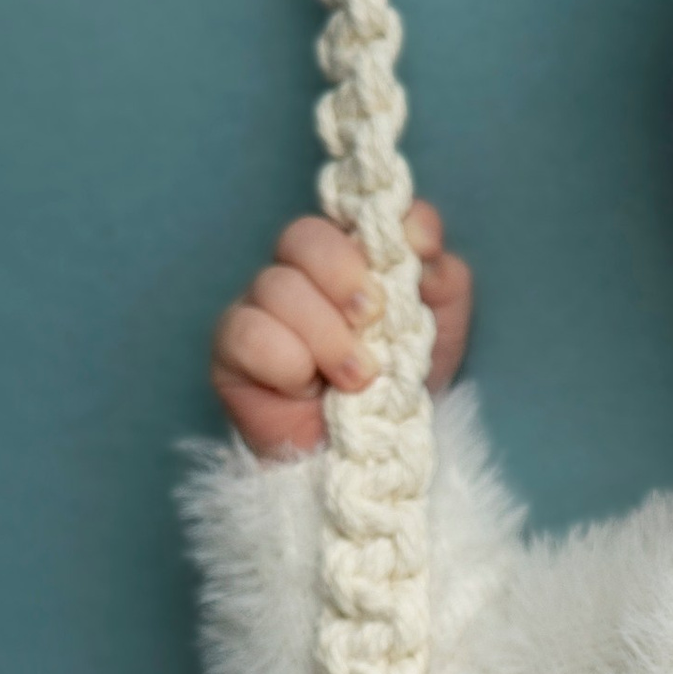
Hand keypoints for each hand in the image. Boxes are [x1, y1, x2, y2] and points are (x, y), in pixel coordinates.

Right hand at [210, 201, 473, 456]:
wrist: (370, 460)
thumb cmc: (399, 388)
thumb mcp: (439, 328)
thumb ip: (439, 274)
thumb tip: (422, 233)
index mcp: (347, 257)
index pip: (352, 213)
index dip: (383, 226)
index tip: (420, 249)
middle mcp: (299, 272)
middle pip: (303, 237)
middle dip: (344, 276)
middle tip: (371, 320)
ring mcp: (260, 306)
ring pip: (277, 286)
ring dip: (326, 336)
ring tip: (356, 379)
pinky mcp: (233, 347)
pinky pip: (247, 331)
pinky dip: (286, 361)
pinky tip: (305, 386)